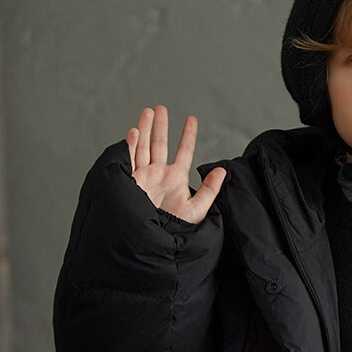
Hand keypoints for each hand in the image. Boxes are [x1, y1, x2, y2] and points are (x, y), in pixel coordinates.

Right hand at [126, 106, 225, 223]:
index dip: (188, 135)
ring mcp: (144, 177)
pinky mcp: (130, 182)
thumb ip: (209, 190)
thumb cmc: (175, 232)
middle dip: (160, 126)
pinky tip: (133, 132)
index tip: (191, 119)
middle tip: (160, 108)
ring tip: (148, 112)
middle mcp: (159, 176)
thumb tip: (222, 171)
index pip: (184, 152)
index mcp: (176, 179)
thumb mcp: (196, 210)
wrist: (153, 243)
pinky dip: (130, 146)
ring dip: (144, 129)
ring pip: (143, 147)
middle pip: (159, 144)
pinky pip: (129, 160)